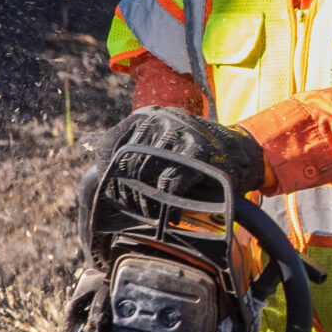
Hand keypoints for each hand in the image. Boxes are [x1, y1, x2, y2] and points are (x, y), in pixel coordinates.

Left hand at [108, 107, 267, 199]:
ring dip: (146, 201)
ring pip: (146, 174)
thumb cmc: (192, 153)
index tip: (113, 193)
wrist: (238, 151)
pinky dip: (168, 204)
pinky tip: (171, 214)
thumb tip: (93, 153)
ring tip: (151, 214)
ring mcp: (179, 134)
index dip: (108, 173)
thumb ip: (130, 146)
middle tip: (134, 210)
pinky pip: (170, 183)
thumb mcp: (160, 140)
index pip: (111, 144)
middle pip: (127, 163)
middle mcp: (159, 120)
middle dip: (127, 192)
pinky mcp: (197, 152)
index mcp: (145, 116)